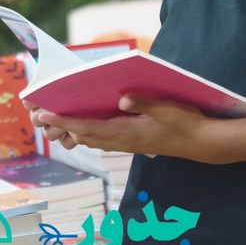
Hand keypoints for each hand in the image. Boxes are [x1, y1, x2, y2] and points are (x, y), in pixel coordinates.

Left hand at [30, 94, 229, 163]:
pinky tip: (87, 128)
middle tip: (42, 118)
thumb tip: (123, 99)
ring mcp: (129, 145)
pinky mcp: (135, 144)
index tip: (46, 115)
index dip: (65, 122)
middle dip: (63, 128)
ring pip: (94, 141)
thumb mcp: (167, 108)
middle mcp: (124, 142)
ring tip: (58, 122)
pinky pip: (105, 141)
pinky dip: (90, 134)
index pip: (87, 128)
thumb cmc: (186, 123)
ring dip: (75, 132)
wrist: (203, 143)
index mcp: (127, 132)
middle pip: (85, 136)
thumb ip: (144, 103)